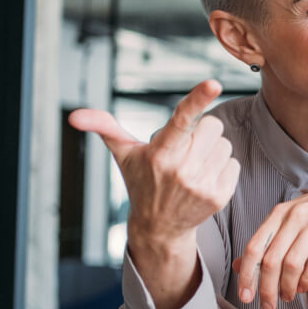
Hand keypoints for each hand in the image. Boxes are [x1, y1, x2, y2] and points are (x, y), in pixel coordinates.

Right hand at [69, 80, 238, 254]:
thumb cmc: (141, 181)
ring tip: (191, 165)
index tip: (214, 83)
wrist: (159, 226)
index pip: (181, 120)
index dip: (197, 99)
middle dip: (201, 132)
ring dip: (211, 150)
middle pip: (213, 126)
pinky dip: (221, 167)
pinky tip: (203, 178)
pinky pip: (233, 163)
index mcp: (160, 153)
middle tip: (183, 149)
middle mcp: (181, 169)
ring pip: (225, 144)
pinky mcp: (219, 196)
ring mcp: (202, 185)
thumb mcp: (124, 154)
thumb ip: (104, 127)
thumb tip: (74, 115)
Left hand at [232, 181, 307, 308]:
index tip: (245, 296)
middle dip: (267, 289)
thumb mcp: (289, 221)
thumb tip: (238, 266)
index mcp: (278, 213)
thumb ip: (266, 241)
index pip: (254, 247)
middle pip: (272, 260)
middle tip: (268, 306)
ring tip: (287, 296)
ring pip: (292, 264)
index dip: (246, 274)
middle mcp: (295, 216)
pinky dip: (306, 280)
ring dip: (287, 287)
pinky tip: (303, 287)